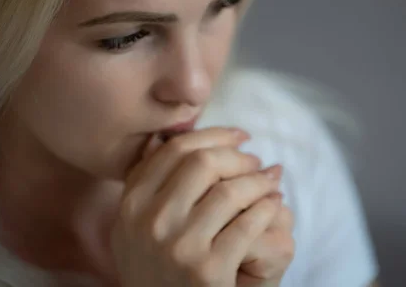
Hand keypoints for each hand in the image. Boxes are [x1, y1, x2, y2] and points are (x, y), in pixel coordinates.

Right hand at [111, 127, 285, 286]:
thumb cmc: (158, 267)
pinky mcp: (207, 271)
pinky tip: (273, 206)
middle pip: (204, 163)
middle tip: (256, 163)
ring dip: (259, 183)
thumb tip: (169, 134)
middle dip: (238, 157)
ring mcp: (177, 247)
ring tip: (269, 184)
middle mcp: (149, 223)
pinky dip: (267, 209)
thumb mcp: (137, 225)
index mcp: (131, 204)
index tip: (240, 136)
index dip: (215, 135)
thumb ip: (148, 181)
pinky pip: (248, 224)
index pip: (176, 149)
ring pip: (230, 191)